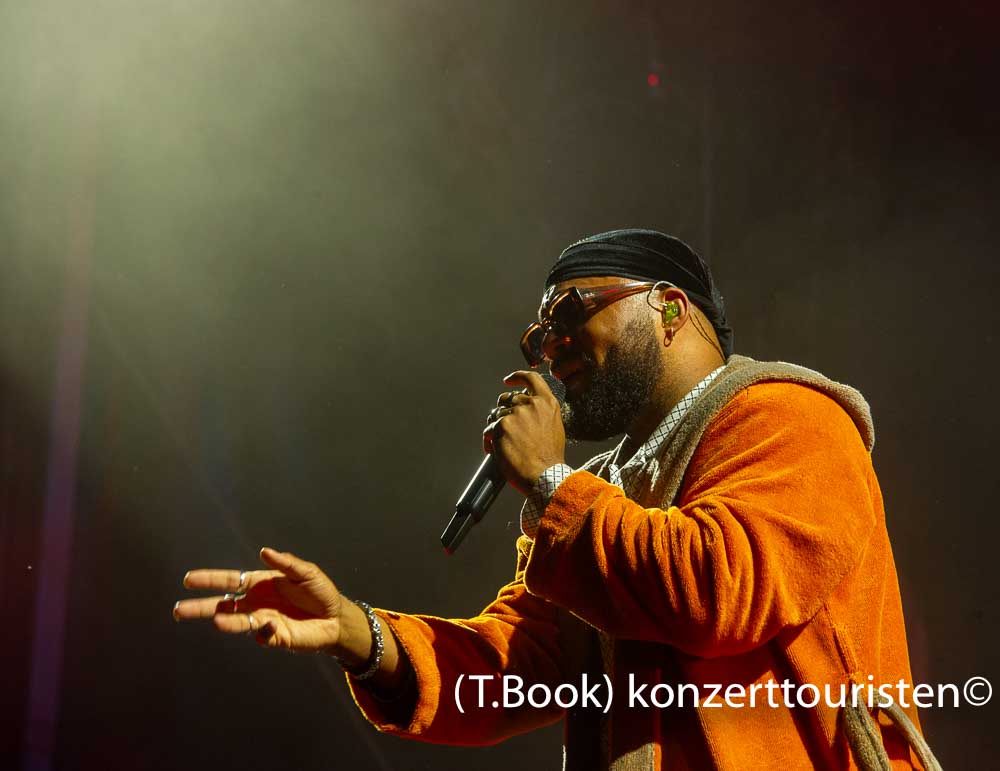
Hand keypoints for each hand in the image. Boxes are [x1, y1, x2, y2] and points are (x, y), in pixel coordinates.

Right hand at [173, 547, 353, 655]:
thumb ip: (286, 563)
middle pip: (223, 604)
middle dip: (201, 607)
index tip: (188, 580)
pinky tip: (269, 626)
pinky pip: (262, 635)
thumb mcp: (306, 572)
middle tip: (179, 611)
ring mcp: (263, 621)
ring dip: (226, 622)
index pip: (230, 580)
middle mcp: (256, 603)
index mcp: (260, 584)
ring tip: (215, 622)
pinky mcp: (275, 637)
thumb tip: (264, 552)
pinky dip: (262, 632)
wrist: (336, 618)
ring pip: (237, 622)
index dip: (210, 580)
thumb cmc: (320, 592)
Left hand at [483, 370, 565, 494]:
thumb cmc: (549, 458)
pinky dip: (489, 440)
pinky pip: (488, 430)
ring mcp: (515, 414)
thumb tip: (524, 410)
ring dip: (495, 428)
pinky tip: (494, 450)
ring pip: (496, 415)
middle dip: (502, 410)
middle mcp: (531, 404)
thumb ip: (540, 413)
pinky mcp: (501, 426)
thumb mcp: (554, 427)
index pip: (531, 378)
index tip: (508, 381)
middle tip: (503, 426)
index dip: (517, 377)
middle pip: (507, 398)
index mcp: (547, 403)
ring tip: (500, 444)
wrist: (544, 475)